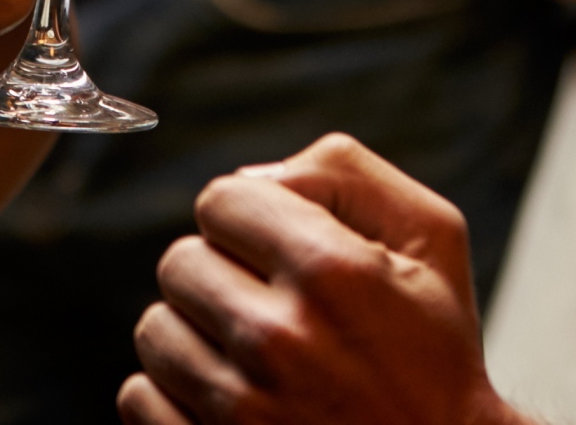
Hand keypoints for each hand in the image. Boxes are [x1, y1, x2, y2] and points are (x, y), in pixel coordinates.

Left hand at [123, 133, 519, 424]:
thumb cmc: (436, 354)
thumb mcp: (431, 240)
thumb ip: (345, 173)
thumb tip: (253, 178)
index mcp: (331, 272)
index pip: (219, 199)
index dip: (248, 217)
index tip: (275, 248)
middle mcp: (278, 339)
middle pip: (179, 262)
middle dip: (219, 274)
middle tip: (268, 305)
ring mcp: (240, 409)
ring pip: (155, 330)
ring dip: (195, 336)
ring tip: (251, 357)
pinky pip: (140, 398)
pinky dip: (173, 396)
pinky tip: (229, 397)